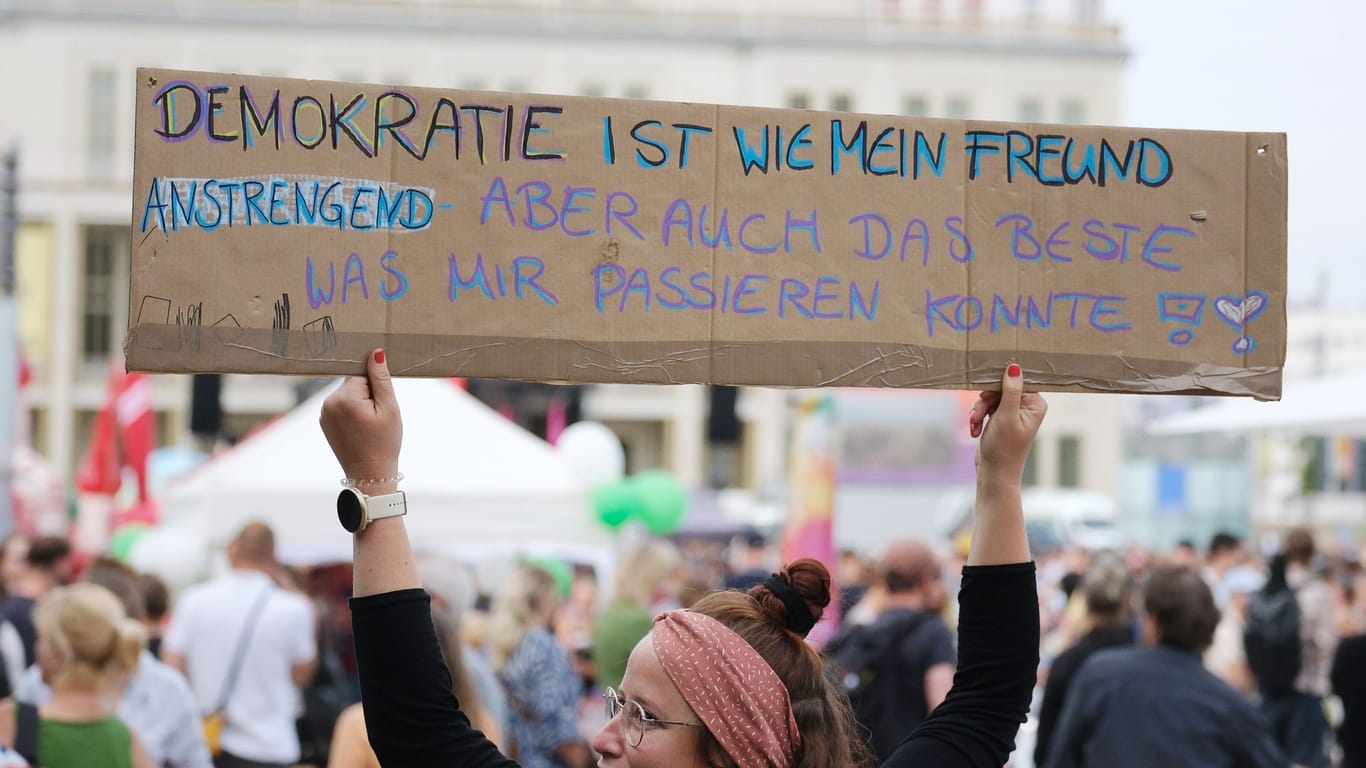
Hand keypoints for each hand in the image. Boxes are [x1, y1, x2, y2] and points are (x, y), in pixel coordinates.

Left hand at [320, 349, 402, 486]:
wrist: (370, 475)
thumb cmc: (384, 443)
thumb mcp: (389, 408)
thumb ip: (381, 378)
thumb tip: (375, 352)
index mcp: (345, 397)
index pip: (361, 373)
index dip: (376, 384)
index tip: (382, 402)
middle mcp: (329, 402)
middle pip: (353, 383)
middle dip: (368, 393)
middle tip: (378, 416)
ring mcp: (324, 413)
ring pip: (347, 394)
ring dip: (360, 402)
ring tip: (370, 424)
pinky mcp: (324, 421)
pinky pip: (341, 406)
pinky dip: (352, 412)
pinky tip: (361, 429)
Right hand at [968, 363, 1045, 481]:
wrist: (994, 473)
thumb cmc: (1003, 448)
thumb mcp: (1006, 416)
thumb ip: (1010, 391)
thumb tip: (1014, 367)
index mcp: (1035, 404)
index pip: (1016, 382)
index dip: (999, 386)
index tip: (986, 396)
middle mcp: (1027, 406)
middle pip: (1001, 388)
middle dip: (985, 402)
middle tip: (977, 415)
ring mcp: (1013, 412)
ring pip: (990, 398)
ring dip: (979, 411)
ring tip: (974, 425)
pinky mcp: (1001, 418)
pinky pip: (986, 408)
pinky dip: (978, 417)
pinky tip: (975, 430)